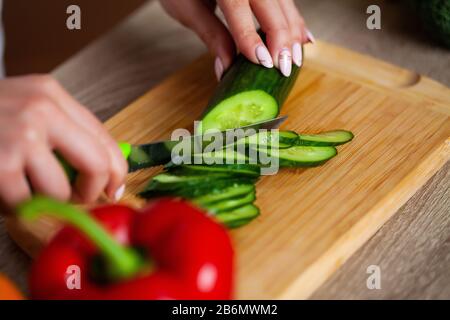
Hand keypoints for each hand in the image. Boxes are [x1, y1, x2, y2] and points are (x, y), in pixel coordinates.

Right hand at [0, 75, 127, 208]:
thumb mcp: (27, 106)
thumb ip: (64, 130)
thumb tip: (104, 168)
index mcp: (53, 95)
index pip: (105, 138)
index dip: (116, 171)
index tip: (114, 188)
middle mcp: (42, 110)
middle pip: (96, 164)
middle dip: (92, 190)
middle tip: (81, 197)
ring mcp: (20, 135)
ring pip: (60, 190)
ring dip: (44, 200)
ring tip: (24, 187)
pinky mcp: (0, 163)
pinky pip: (25, 203)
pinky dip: (16, 206)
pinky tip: (3, 190)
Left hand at [160, 0, 312, 78]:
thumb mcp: (188, 10)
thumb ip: (211, 36)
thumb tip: (226, 69)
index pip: (238, 7)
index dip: (252, 36)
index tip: (264, 63)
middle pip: (271, 6)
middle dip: (281, 40)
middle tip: (284, 69)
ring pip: (284, 4)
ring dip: (293, 33)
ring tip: (295, 60)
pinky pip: (286, 3)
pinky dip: (294, 22)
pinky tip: (302, 40)